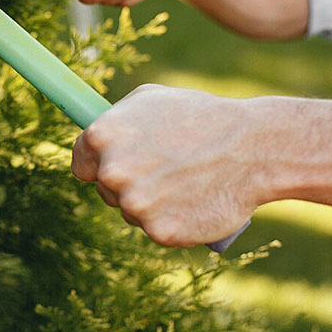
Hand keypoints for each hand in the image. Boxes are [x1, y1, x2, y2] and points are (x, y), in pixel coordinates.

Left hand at [72, 84, 270, 246]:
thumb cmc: (200, 117)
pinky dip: (172, 222)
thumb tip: (93, 136)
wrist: (251, 148)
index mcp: (102, 136)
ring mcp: (135, 204)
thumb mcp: (150, 99)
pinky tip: (192, 202)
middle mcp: (112, 172)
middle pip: (105, 190)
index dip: (98, 165)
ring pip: (131, 212)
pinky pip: (157, 230)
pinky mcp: (160, 232)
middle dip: (128, 183)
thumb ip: (115, 119)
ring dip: (151, 204)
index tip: (118, 165)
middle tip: (163, 170)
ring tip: (184, 182)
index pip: (81, 164)